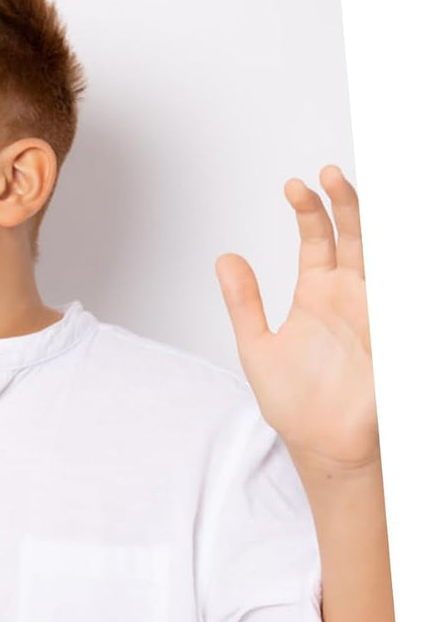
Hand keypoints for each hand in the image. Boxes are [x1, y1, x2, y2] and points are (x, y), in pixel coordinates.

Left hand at [215, 165, 378, 473]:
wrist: (326, 446)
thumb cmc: (295, 403)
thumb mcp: (258, 346)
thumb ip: (244, 302)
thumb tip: (224, 258)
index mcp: (318, 294)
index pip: (318, 238)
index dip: (309, 210)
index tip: (293, 186)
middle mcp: (350, 295)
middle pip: (355, 235)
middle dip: (344, 202)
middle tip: (327, 175)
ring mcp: (376, 310)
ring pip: (382, 253)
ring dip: (372, 222)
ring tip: (352, 189)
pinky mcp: (393, 331)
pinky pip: (397, 293)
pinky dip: (395, 269)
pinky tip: (389, 241)